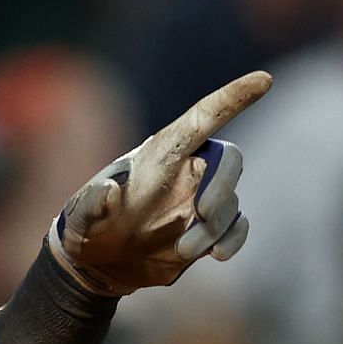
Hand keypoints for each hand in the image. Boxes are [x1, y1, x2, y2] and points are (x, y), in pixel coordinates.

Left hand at [47, 71, 271, 294]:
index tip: (263, 80)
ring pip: (230, 202)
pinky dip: (233, 240)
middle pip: (228, 159)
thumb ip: (90, 204)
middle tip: (201, 212)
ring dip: (213, 228)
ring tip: (181, 250)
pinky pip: (237, 227)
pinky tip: (218, 254)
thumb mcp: (79, 218)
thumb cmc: (86, 228)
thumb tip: (109, 191)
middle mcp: (185, 171)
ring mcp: (199, 200)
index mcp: (159, 154)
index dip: (233, 97)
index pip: (202, 117)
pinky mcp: (207, 229)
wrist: (96, 263)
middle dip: (223, 183)